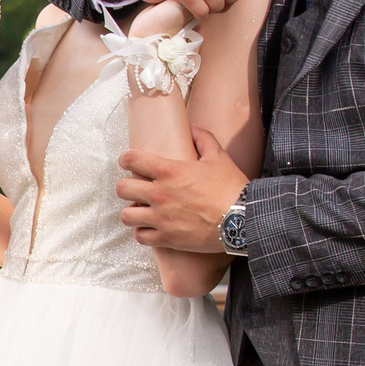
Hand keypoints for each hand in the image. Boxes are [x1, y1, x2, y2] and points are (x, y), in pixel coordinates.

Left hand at [114, 128, 249, 252]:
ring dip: (132, 212)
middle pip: (121, 188)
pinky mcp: (167, 238)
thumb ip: (203, 139)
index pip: (131, 159)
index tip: (129, 162)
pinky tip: (151, 228)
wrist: (243, 219)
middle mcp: (160, 194)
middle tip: (137, 188)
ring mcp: (161, 218)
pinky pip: (140, 237)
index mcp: (169, 171)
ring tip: (142, 210)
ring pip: (126, 215)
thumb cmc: (232, 187)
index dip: (126, 159)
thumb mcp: (219, 157)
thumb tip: (192, 127)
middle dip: (127, 187)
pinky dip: (143, 232)